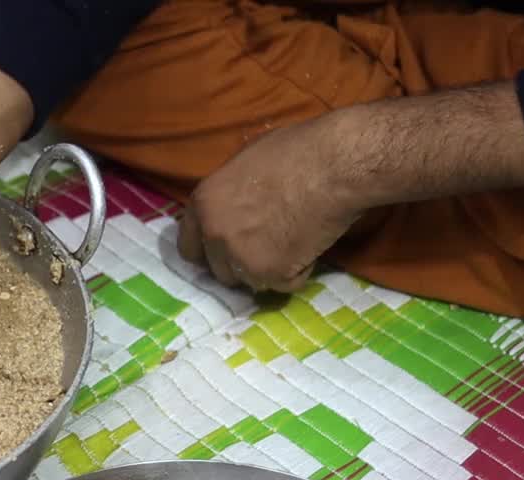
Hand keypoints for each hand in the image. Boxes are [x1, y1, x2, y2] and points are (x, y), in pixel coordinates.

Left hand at [178, 115, 360, 292]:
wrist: (335, 166)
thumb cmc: (297, 151)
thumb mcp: (245, 162)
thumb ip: (229, 194)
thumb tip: (232, 206)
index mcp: (202, 204)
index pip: (189, 247)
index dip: (209, 251)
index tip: (225, 252)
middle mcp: (214, 234)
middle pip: (219, 269)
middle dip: (239, 264)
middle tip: (268, 248)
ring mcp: (241, 257)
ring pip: (249, 281)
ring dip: (268, 270)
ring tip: (293, 243)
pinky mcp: (272, 273)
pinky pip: (284, 285)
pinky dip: (299, 273)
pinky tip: (311, 245)